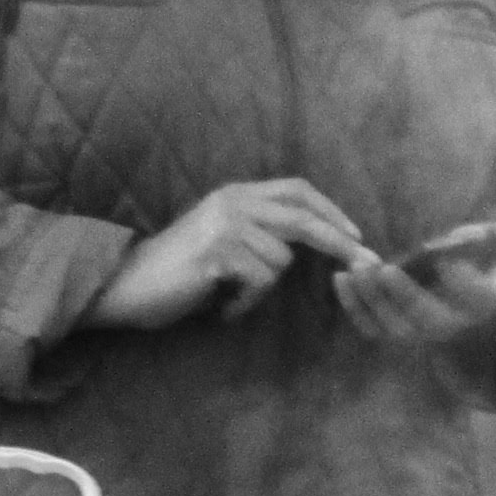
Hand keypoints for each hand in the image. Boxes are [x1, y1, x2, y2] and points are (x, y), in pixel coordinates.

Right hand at [84, 179, 370, 329]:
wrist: (127, 286)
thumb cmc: (179, 271)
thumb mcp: (222, 237)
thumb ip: (259, 230)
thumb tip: (310, 240)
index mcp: (236, 194)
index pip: (296, 189)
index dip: (330, 210)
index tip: (356, 235)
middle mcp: (232, 202)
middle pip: (302, 217)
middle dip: (339, 242)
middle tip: (368, 263)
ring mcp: (224, 225)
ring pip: (280, 261)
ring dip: (261, 289)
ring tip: (229, 295)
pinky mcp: (216, 253)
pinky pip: (258, 282)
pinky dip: (244, 303)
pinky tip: (221, 306)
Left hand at [331, 220, 495, 350]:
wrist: (454, 278)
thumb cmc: (469, 252)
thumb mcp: (482, 241)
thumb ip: (473, 238)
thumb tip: (459, 238)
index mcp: (483, 299)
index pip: (477, 296)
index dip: (463, 283)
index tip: (445, 263)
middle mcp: (452, 324)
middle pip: (429, 318)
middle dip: (405, 295)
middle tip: (386, 269)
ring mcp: (420, 332)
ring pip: (395, 327)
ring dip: (373, 298)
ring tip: (357, 268)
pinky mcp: (392, 331)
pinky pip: (370, 326)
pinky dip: (353, 305)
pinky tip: (340, 278)